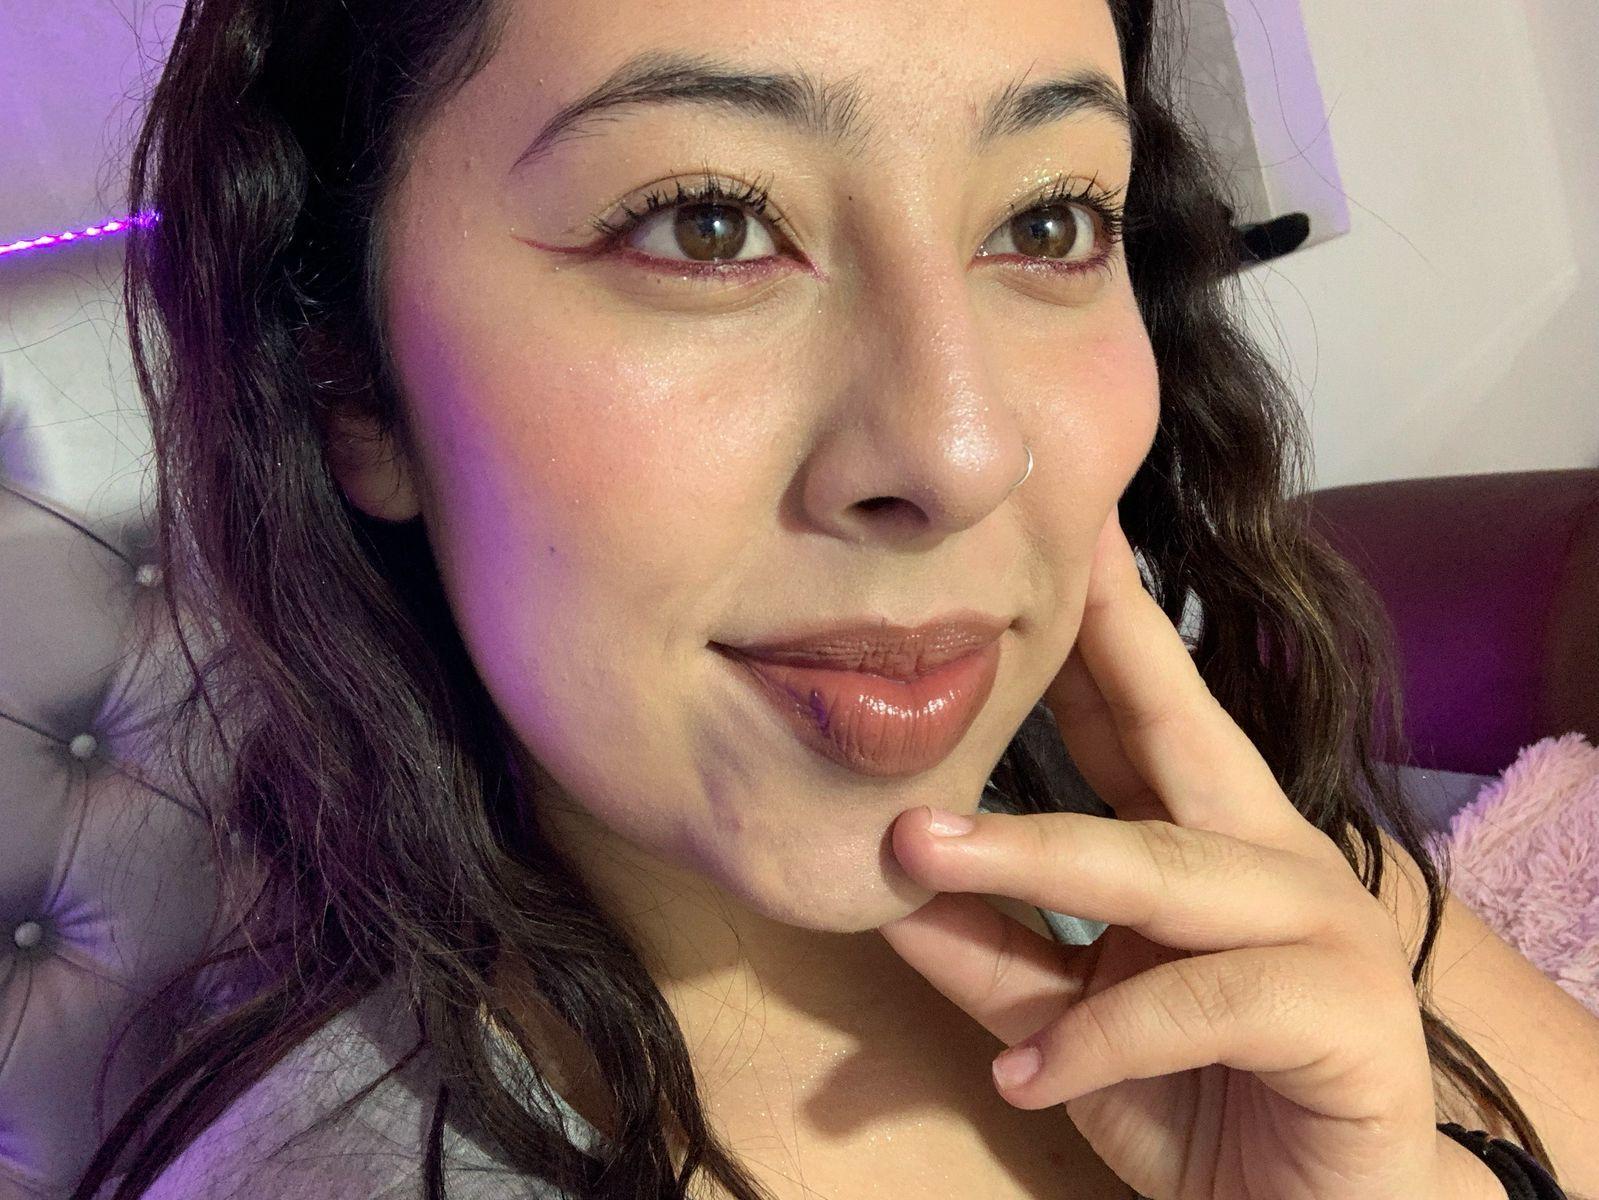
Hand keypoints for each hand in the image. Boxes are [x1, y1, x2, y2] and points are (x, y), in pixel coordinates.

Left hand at [876, 508, 1454, 1199]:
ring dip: (1031, 857)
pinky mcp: (1345, 1016)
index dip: (1098, 620)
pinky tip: (1027, 1073)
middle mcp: (1271, 857)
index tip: (1056, 526)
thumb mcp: (1068, 1019)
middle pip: (1171, 734)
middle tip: (1013, 579)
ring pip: (1160, 869)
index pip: (1142, 709)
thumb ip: (989, 950)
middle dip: (1097, 647)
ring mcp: (1319, 928)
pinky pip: (1198, 1005)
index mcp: (1210, 839)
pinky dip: (1099, 1037)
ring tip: (919, 851)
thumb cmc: (1195, 1098)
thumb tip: (883, 881)